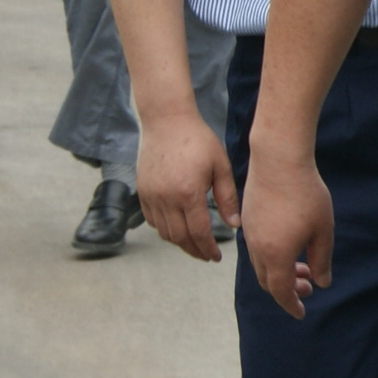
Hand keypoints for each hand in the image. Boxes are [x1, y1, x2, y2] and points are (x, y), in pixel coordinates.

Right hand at [138, 106, 237, 262]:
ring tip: (195, 244)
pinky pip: (152, 220)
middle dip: (195, 251)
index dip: (208, 249)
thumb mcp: (220, 166)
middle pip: (180, 238)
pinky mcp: (142, 191)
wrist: (166, 120)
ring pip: (164, 232)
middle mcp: (166, 198)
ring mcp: (151, 196)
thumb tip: (235, 225)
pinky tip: (178, 228)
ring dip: (180, 242)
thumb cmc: (198, 140)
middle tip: (207, 256)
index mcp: (189, 193)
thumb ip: (228, 197)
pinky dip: (165, 229)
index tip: (216, 257)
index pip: (199, 233)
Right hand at [241, 152, 335, 318]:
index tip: (301, 313)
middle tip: (308, 287)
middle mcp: (257, 249)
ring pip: (261, 265)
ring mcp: (249, 234)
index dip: (291, 305)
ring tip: (303, 267)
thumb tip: (321, 282)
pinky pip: (256, 249)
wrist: (278, 160)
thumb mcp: (322, 230)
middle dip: (287, 290)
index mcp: (275, 255)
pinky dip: (272, 257)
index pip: (280, 292)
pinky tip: (288, 245)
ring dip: (280, 272)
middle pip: (268, 281)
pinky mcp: (247, 219)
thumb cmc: (305, 194)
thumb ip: (321, 260)